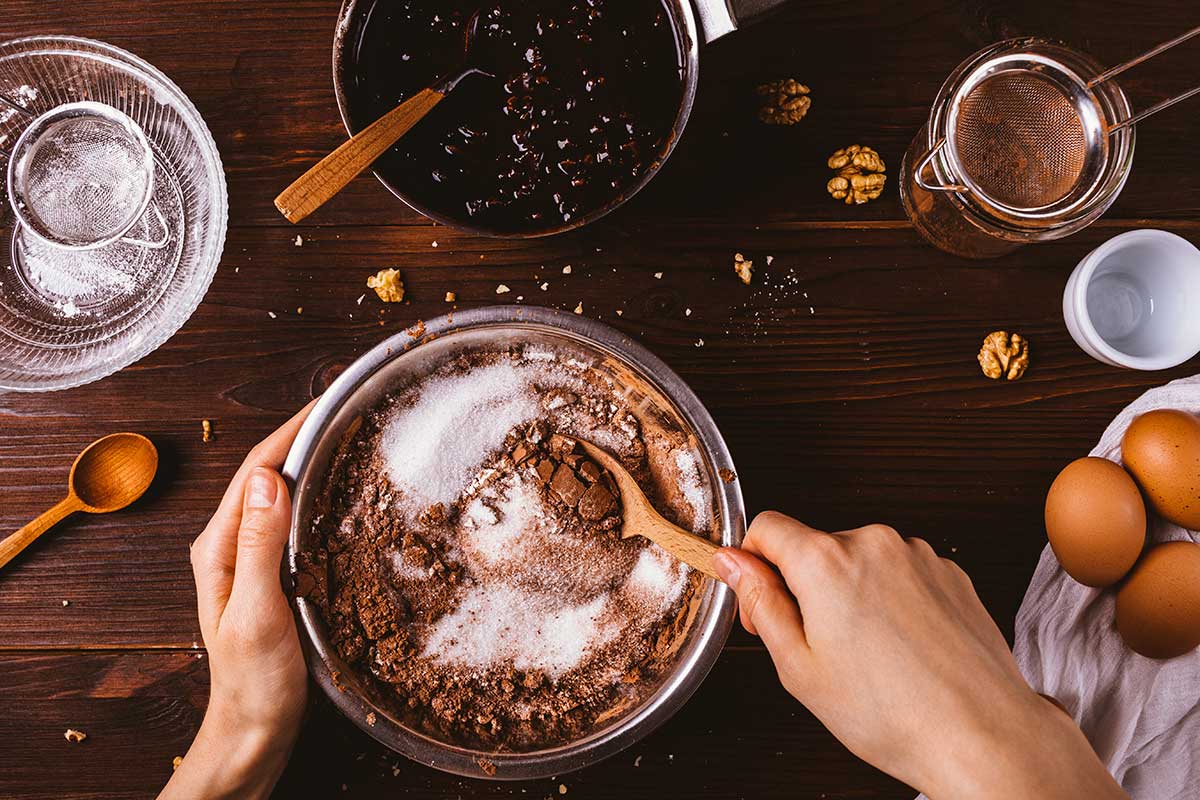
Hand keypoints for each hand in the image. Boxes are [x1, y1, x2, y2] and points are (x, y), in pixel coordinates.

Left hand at [161, 402, 314, 799]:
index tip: (328, 401)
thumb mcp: (257, 611)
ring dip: (311, 460)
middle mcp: (230, 544)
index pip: (256, 470)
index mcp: (219, 547)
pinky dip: (318, 494)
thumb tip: (271, 479)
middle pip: (268, 473)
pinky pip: (293, 519)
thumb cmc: (253, 681)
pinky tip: (343, 492)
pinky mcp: (272, 574)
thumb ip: (259, 545)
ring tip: (350, 436)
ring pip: (282, 493)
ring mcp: (250, 558)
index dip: (291, 430)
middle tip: (349, 408)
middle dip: (304, 434)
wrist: (253, 730)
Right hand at [712, 512, 1127, 799]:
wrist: (982, 734)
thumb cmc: (892, 713)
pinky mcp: (949, 572)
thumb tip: (733, 562)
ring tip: (870, 656)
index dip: (753, 564)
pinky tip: (902, 649)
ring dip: (851, 593)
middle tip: (818, 648)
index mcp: (826, 561)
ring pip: (859, 561)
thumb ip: (759, 602)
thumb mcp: (798, 666)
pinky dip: (891, 600)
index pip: (766, 527)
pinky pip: (900, 572)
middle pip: (814, 547)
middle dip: (805, 587)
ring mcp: (917, 554)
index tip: (761, 600)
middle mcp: (873, 542)